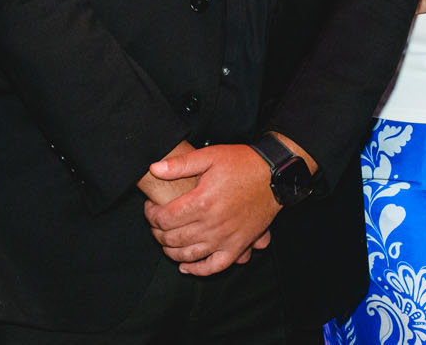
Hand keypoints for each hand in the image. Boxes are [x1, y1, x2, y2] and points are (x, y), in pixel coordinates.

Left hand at [144, 144, 280, 274]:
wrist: (275, 175)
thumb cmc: (243, 164)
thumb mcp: (211, 155)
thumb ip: (181, 164)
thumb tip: (154, 168)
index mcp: (203, 202)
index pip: (165, 218)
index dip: (151, 214)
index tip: (150, 207)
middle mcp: (212, 224)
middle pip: (173, 238)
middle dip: (157, 232)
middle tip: (155, 224)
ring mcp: (226, 238)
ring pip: (189, 255)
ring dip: (171, 251)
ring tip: (166, 242)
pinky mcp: (238, 246)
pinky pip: (215, 266)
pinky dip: (198, 270)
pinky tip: (186, 266)